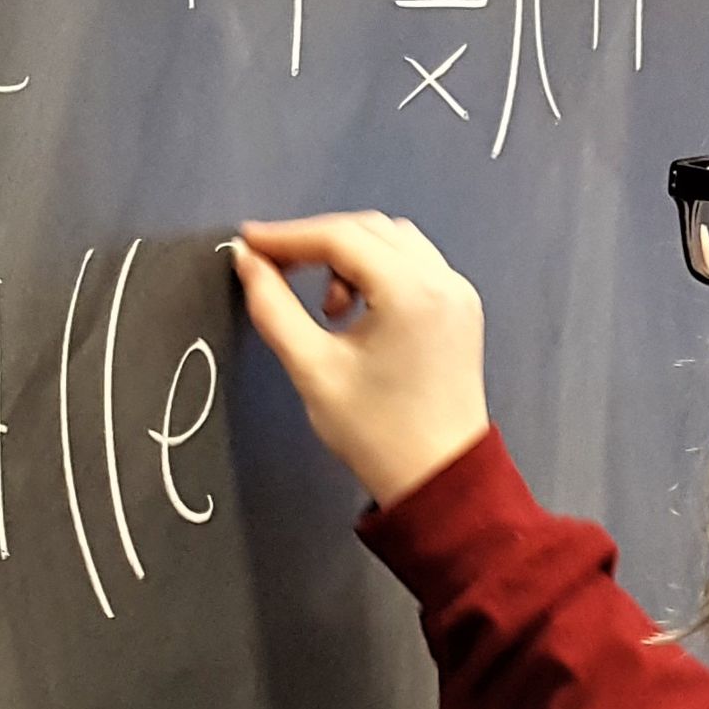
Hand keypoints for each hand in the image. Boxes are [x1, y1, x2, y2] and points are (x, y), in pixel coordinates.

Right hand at [231, 214, 489, 507]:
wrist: (438, 478)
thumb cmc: (378, 434)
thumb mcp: (313, 369)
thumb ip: (273, 307)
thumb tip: (247, 262)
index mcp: (411, 292)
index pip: (340, 237)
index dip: (287, 236)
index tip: (248, 243)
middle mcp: (442, 281)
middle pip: (369, 229)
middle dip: (317, 242)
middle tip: (274, 267)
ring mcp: (457, 293)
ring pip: (393, 242)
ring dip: (349, 257)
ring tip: (324, 309)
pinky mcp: (460, 309)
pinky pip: (414, 265)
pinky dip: (378, 271)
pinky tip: (355, 312)